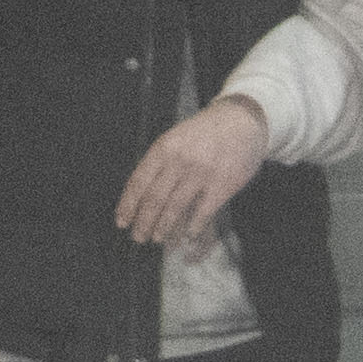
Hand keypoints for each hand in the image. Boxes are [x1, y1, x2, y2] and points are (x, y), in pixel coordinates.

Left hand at [113, 94, 270, 249]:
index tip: (121, 222)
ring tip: (156, 239)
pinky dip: (193, 228)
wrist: (240, 122)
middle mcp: (180, 161)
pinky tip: (187, 236)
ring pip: (175, 208)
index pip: (139, 182)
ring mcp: (202, 174)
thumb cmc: (204, 133)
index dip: (128, 205)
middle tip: (138, 237)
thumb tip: (142, 196)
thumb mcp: (175, 139)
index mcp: (163, 148)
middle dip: (144, 222)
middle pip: (155, 198)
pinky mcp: (222, 185)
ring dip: (163, 227)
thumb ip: (160, 163)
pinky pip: (202, 212)